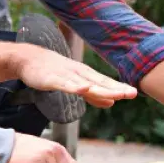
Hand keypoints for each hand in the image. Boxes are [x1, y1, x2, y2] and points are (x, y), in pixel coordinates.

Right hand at [15, 46, 137, 108]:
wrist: (29, 59)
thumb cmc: (53, 71)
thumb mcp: (76, 83)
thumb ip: (93, 95)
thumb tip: (112, 103)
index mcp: (85, 75)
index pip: (105, 83)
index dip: (119, 88)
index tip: (134, 93)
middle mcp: (79, 73)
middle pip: (99, 83)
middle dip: (116, 88)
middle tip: (132, 93)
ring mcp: (66, 75)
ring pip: (85, 84)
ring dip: (100, 89)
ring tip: (115, 94)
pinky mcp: (52, 79)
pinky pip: (65, 84)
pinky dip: (75, 86)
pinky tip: (84, 89)